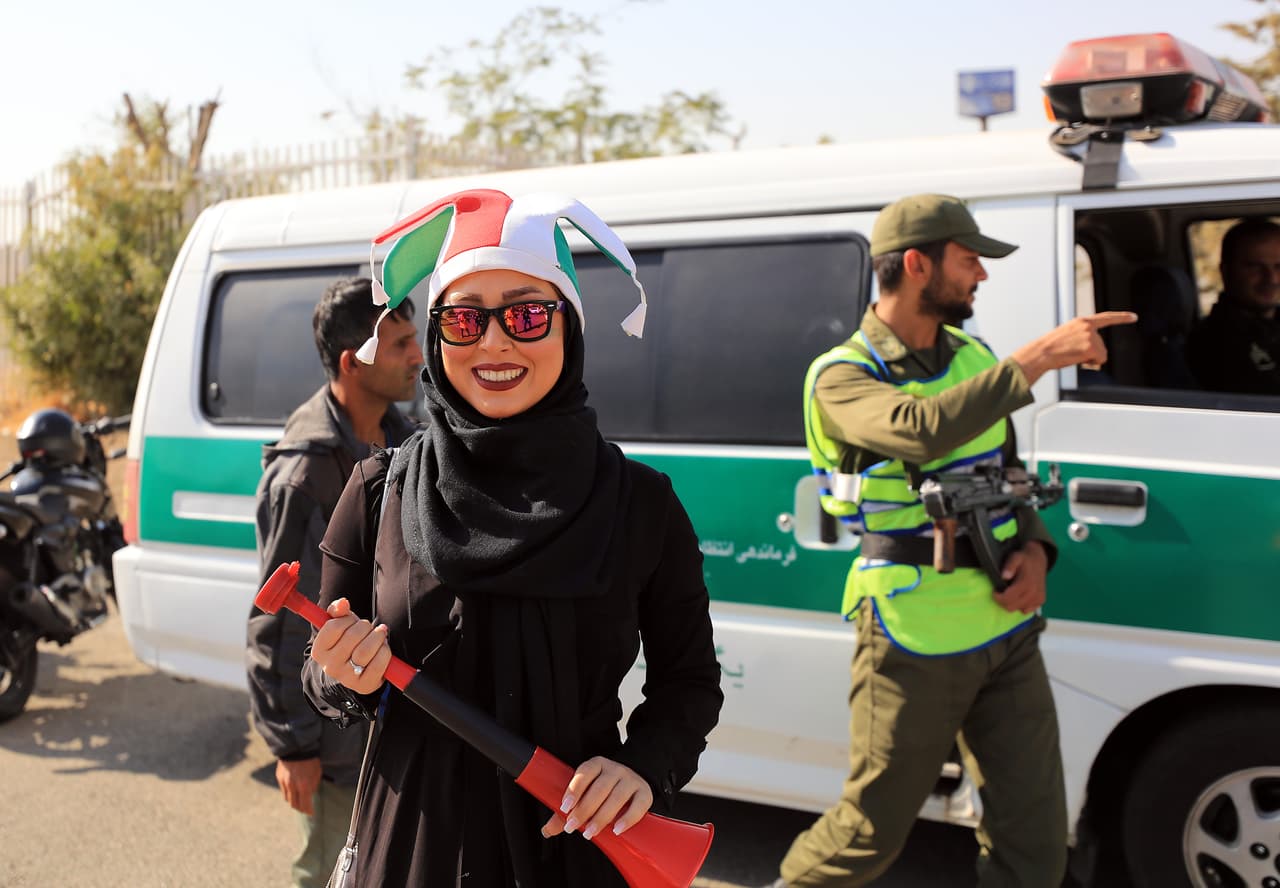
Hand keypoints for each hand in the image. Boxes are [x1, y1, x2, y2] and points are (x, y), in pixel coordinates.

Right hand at [276, 757, 322, 814]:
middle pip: (294, 805)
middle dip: (300, 808)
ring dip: (293, 800)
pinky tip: (292, 789)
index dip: (308, 811)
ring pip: (287, 799)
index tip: (311, 813)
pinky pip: (283, 790)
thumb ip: (313, 786)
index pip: (305, 805)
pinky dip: (288, 792)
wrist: (297, 747)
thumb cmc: (310, 759)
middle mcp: (293, 786)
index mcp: (304, 786)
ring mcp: (284, 782)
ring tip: (298, 799)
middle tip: (304, 808)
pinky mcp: (279, 777)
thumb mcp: (317, 773)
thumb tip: (310, 795)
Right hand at [309, 598, 391, 693]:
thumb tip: (343, 602)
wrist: (357, 672)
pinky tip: (383, 649)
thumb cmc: (349, 642)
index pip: (334, 627)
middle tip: (369, 628)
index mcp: (319, 650)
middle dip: (366, 627)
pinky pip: (379, 662)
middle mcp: (329, 666)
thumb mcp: (340, 625)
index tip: (352, 621)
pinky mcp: (364, 684)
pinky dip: (385, 651)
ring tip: (379, 636)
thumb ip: (338, 610)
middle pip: (352, 636)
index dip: (348, 619)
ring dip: (378, 637)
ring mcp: (346, 677)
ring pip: (366, 650)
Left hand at [541, 756, 653, 840]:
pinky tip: (616, 830)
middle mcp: (615, 769)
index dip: (574, 789)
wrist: (634, 783)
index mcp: (597, 765)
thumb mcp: (585, 795)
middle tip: (572, 827)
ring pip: (617, 797)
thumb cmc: (603, 791)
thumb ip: (567, 812)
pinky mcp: (645, 793)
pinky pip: (638, 806)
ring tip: (590, 833)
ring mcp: (631, 780)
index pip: (585, 772)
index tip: (564, 807)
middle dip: (584, 809)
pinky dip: (627, 819)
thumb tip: (547, 830)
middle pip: (599, 788)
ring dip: (601, 817)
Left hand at [994, 540, 1048, 613]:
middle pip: (1011, 607)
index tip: (995, 591)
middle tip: (1001, 592)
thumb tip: (1004, 576)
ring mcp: (1038, 598)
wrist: (1038, 560)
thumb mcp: (1015, 557)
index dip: (998, 597)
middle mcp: (1033, 593)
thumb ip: (1009, 566)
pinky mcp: (1041, 601)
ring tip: (1011, 592)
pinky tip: (1019, 595)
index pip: (1008, 599)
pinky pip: (1027, 610)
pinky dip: (1021, 605)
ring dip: (1012, 603)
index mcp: (1026, 583)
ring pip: (1018, 610)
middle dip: (1003, 601)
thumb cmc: (1024, 559)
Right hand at [1011, 311, 1137, 385]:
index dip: (1121, 317)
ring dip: (1089, 359)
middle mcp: (1088, 327)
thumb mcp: (1066, 335)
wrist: (1041, 353)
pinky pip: (1100, 360)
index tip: (1134, 317)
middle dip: (1091, 353)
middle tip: (1073, 353)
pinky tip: (1078, 360)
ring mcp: (1090, 336)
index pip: (1106, 318)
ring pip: (1102, 354)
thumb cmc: (1050, 348)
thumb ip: (1081, 336)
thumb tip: (1092, 350)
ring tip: (1072, 356)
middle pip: (1102, 344)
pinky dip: (1091, 363)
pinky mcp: (1091, 347)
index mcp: (1081, 322)